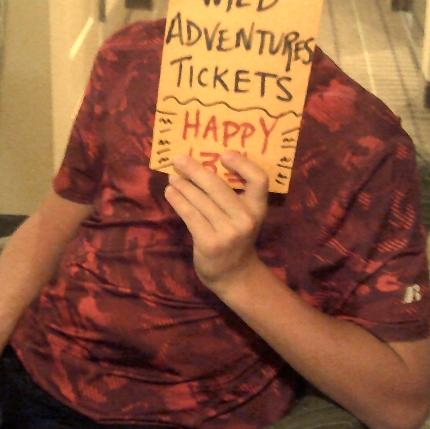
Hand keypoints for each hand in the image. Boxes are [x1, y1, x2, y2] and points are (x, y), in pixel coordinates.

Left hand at [164, 151, 268, 289]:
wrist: (234, 275)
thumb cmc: (236, 237)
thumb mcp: (243, 216)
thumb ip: (233, 195)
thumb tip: (201, 163)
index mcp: (258, 208)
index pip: (259, 179)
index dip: (243, 164)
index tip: (224, 153)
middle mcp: (246, 219)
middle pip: (218, 186)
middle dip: (196, 170)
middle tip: (179, 159)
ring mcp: (227, 232)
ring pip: (200, 200)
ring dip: (183, 185)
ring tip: (172, 176)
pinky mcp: (209, 243)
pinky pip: (190, 215)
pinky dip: (178, 200)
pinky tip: (171, 192)